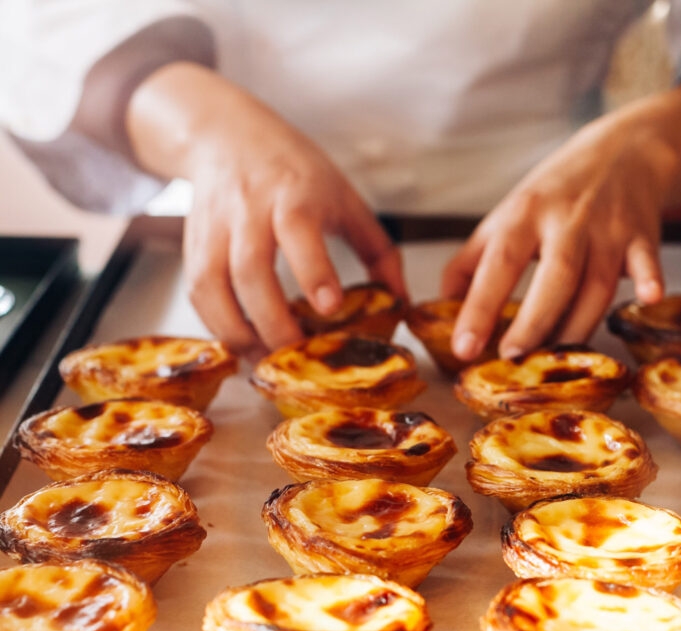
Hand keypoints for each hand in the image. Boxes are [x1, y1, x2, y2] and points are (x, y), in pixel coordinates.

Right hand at [127, 64, 404, 356]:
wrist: (226, 135)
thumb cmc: (294, 171)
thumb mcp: (345, 198)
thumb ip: (378, 249)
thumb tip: (401, 301)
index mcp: (295, 193)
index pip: (298, 229)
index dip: (313, 270)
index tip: (328, 307)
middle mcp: (249, 208)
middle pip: (251, 269)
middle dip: (272, 321)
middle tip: (295, 355)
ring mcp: (215, 226)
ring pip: (213, 285)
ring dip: (238, 332)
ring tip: (265, 360)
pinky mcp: (193, 244)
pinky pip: (197, 292)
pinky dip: (216, 325)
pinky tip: (241, 344)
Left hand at [443, 82, 680, 361]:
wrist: (623, 150)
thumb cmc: (555, 193)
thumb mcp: (506, 216)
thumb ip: (471, 262)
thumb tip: (442, 308)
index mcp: (524, 215)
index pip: (498, 264)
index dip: (479, 308)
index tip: (464, 347)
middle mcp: (566, 220)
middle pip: (555, 277)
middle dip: (534, 322)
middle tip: (512, 357)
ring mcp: (608, 228)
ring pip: (597, 286)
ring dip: (577, 326)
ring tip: (555, 359)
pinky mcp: (643, 235)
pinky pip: (648, 261)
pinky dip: (650, 280)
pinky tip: (648, 298)